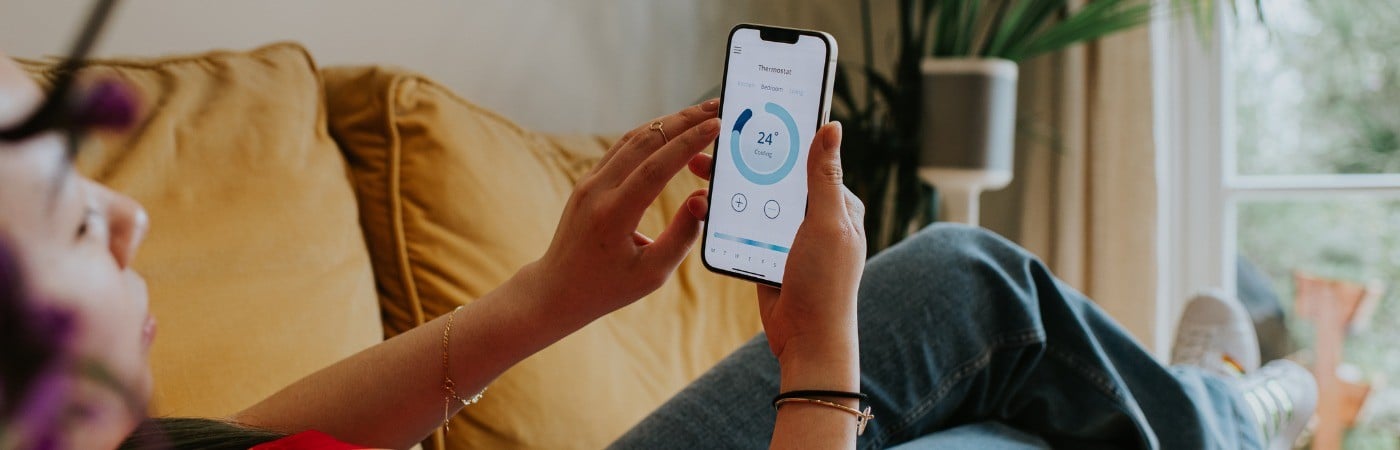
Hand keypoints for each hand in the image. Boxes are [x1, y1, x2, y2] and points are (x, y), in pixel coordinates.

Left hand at [527, 100, 719, 323]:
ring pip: (632, 139)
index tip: (716, 124)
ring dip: (668, 123)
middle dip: (683, 121)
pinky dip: (651, 135)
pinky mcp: (588, 181)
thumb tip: (703, 198)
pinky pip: (623, 149)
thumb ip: (682, 235)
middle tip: (716, 106)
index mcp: (613, 214)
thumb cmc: (608, 288)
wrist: (557, 289)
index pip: (656, 167)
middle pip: (645, 142)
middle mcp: (597, 191)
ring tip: (700, 113)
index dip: (688, 143)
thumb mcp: (653, 273)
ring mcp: (589, 182)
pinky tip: (672, 130)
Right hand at [683, 122, 865, 366]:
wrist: (807, 337)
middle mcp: (817, 217)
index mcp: (839, 205)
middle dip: (747, 160)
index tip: (756, 115)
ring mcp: (791, 236)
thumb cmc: (825, 282)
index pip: (812, 159)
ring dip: (731, 185)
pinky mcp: (769, 253)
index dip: (785, 137)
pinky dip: (727, 214)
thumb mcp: (827, 223)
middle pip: (779, 177)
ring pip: (758, 199)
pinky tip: (704, 201)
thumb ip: (825, 177)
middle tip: (714, 143)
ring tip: (700, 168)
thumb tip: (832, 128)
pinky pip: (746, 226)